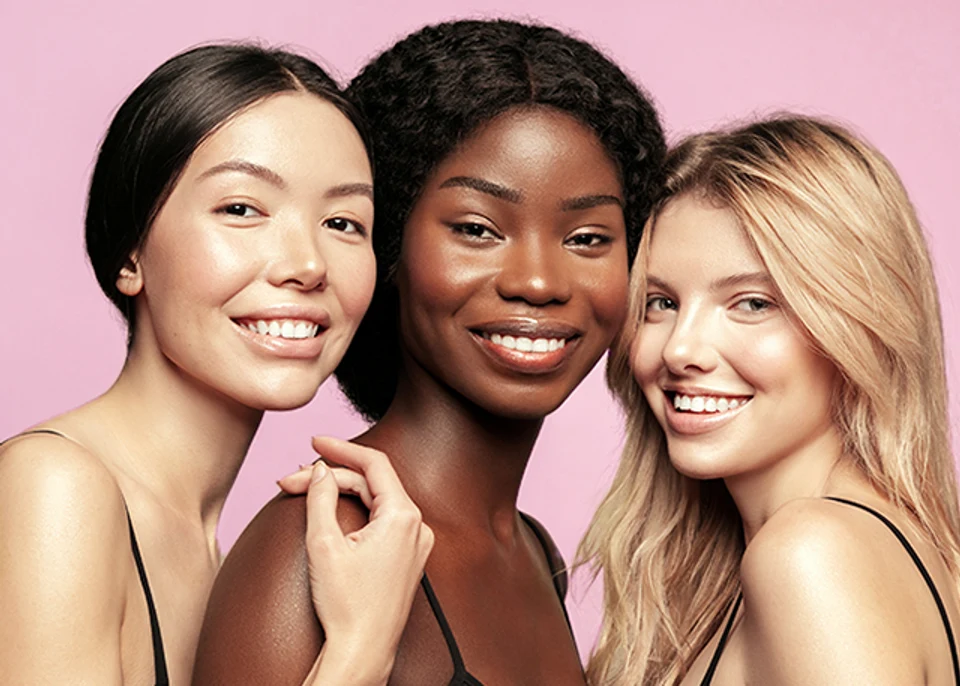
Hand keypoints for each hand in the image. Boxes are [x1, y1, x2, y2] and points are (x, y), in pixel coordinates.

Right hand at [277, 437, 433, 683]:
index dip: (341, 448)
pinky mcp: (408, 557)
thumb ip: (320, 497)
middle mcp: (418, 526)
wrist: (363, 653)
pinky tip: (330, 510)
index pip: (374, 463)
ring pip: (376, 500)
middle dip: (330, 477)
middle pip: (371, 483)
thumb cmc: (346, 606)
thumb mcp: (324, 544)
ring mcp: (416, 543)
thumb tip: (320, 470)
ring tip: (303, 492)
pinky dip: (355, 511)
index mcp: (404, 517)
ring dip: (340, 493)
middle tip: (291, 480)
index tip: (314, 442)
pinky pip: (383, 520)